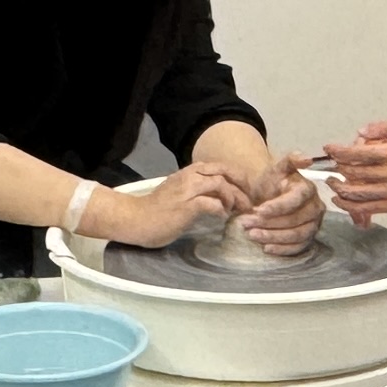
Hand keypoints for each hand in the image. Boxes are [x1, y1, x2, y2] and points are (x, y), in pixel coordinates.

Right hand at [99, 166, 248, 247]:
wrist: (136, 219)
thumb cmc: (156, 211)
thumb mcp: (178, 193)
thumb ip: (196, 191)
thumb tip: (217, 198)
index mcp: (189, 171)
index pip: (220, 166)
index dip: (236, 176)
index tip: (245, 190)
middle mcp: (190, 175)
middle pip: (225, 171)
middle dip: (242, 185)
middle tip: (249, 200)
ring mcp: (188, 189)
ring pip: (222, 184)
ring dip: (235, 198)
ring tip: (239, 211)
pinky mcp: (187, 205)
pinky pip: (212, 203)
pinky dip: (221, 210)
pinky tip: (222, 217)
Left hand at [237, 162, 331, 253]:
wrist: (269, 195)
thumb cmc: (273, 181)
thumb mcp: (278, 167)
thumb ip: (290, 159)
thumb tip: (307, 159)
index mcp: (308, 189)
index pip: (296, 200)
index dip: (277, 207)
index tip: (257, 210)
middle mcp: (316, 208)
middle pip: (295, 220)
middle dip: (270, 223)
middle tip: (246, 223)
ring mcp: (314, 225)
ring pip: (297, 235)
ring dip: (273, 237)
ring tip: (252, 235)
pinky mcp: (308, 238)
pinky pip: (298, 248)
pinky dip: (282, 250)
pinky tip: (265, 248)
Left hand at [321, 117, 386, 216]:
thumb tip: (361, 132)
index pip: (360, 153)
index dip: (340, 151)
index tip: (329, 148)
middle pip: (356, 173)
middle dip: (338, 169)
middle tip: (330, 165)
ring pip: (358, 193)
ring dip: (340, 188)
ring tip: (331, 182)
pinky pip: (367, 208)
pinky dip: (350, 205)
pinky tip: (339, 200)